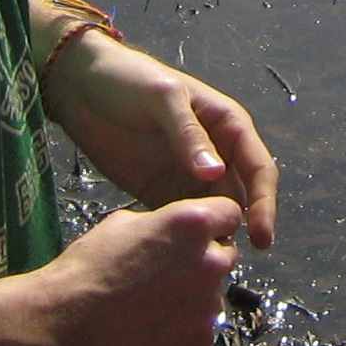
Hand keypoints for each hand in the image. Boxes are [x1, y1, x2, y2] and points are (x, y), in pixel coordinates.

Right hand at [0, 198, 241, 345]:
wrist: (59, 326)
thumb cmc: (85, 270)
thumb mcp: (123, 224)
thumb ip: (163, 225)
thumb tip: (176, 234)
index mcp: (192, 224)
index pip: (229, 215)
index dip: (212, 224)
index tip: (196, 236)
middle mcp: (209, 263)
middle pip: (224, 257)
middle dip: (202, 262)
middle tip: (165, 276)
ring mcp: (207, 308)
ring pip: (211, 298)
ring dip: (191, 300)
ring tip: (148, 309)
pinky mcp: (199, 345)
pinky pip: (200, 332)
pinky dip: (182, 333)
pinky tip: (149, 333)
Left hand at [43, 32, 279, 249]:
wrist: (81, 86)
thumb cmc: (129, 80)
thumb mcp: (162, 98)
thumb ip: (188, 134)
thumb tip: (217, 175)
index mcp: (227, 125)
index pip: (257, 168)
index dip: (264, 203)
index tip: (261, 237)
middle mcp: (216, 153)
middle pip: (240, 197)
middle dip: (239, 228)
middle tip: (222, 261)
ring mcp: (188, 175)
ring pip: (213, 214)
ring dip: (211, 237)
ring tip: (198, 265)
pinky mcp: (161, 192)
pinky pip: (182, 220)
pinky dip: (183, 238)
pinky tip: (173, 257)